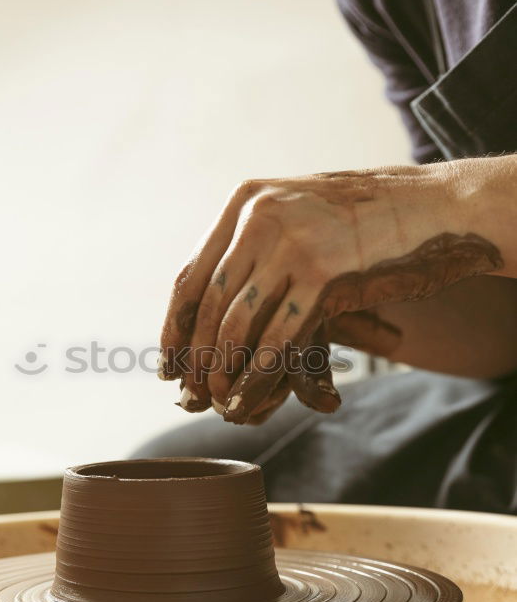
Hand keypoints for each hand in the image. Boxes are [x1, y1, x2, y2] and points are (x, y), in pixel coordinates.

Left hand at [159, 163, 502, 422]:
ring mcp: (291, 243)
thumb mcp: (297, 214)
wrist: (434, 209)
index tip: (168, 364)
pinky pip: (279, 336)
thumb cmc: (366, 221)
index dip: (175, 327)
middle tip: (193, 394)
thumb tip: (214, 300)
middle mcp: (259, 216)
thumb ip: (255, 245)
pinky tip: (251, 395)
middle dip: (198, 357)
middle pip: (210, 302)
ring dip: (225, 370)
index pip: (192, 275)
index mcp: (245, 201)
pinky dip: (261, 373)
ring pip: (238, 322)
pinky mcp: (323, 274)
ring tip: (221, 400)